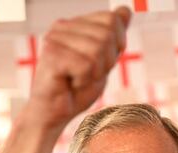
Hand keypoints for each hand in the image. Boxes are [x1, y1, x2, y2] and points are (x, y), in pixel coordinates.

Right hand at [26, 7, 130, 129]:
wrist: (51, 116)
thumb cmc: (74, 91)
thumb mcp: (101, 62)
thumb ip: (112, 38)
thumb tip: (126, 10)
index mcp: (73, 25)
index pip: (112, 19)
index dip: (117, 45)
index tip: (101, 63)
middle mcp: (61, 27)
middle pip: (107, 34)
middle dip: (106, 62)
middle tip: (88, 75)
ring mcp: (54, 40)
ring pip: (98, 50)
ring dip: (95, 73)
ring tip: (78, 80)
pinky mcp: (52, 56)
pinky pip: (87, 66)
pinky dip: (84, 81)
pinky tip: (71, 85)